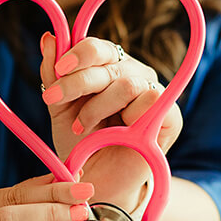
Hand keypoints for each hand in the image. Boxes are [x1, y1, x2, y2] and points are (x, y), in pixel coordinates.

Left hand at [38, 32, 182, 209]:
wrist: (96, 182)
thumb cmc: (81, 144)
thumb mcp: (60, 108)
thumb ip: (53, 74)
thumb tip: (49, 37)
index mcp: (109, 67)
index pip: (98, 47)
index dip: (78, 54)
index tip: (57, 71)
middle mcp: (133, 74)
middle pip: (109, 61)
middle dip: (77, 81)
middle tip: (54, 100)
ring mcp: (153, 93)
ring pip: (127, 83)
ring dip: (97, 107)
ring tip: (82, 127)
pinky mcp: (171, 116)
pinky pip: (152, 101)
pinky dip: (127, 118)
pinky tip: (115, 134)